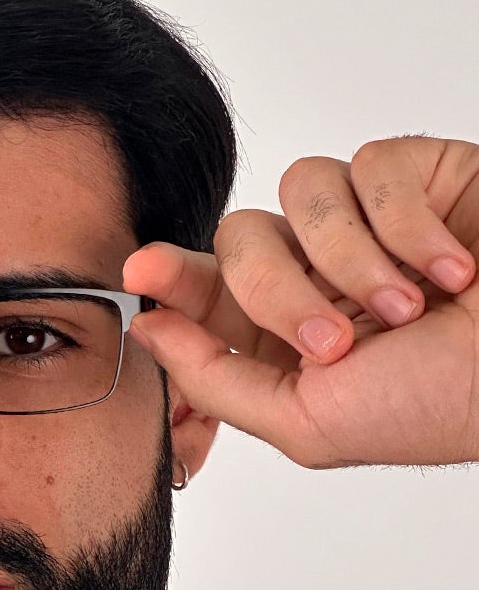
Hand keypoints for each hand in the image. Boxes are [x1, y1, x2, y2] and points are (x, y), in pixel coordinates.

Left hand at [122, 137, 478, 467]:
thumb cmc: (437, 406)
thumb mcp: (307, 422)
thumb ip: (218, 380)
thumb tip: (148, 329)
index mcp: (282, 332)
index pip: (206, 288)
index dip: (169, 275)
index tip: (141, 272)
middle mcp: (315, 273)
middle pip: (239, 238)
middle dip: (276, 292)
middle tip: (335, 343)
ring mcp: (363, 222)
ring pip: (298, 193)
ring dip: (350, 261)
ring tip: (407, 309)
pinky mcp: (415, 175)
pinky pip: (371, 167)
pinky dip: (410, 226)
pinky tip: (452, 272)